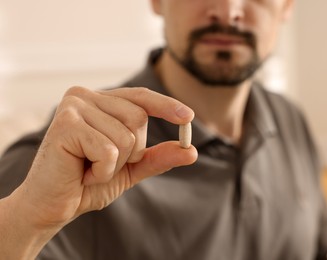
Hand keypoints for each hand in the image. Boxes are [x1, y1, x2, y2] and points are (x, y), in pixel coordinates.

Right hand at [15, 86, 196, 227]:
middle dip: (131, 151)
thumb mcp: (131, 168)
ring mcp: (73, 107)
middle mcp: (85, 96)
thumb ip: (157, 157)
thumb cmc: (88, 182)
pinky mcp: (65, 124)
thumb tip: (191, 151)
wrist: (53, 206)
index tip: (188, 117)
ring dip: (115, 163)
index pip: (140, 97)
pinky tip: (82, 173)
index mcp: (100, 101)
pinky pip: (108, 149)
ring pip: (126, 135)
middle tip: (104, 163)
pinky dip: (102, 170)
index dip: (166, 105)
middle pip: (138, 117)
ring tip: (90, 168)